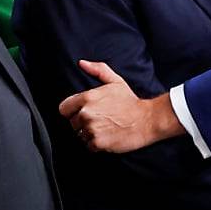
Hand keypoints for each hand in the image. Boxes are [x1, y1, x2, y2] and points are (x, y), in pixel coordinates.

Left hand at [58, 60, 182, 152]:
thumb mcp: (115, 81)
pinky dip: (96, 144)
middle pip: (72, 123)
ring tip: (104, 128)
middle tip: (99, 120)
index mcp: (87, 98)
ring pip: (80, 135)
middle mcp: (86, 114)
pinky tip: (107, 137)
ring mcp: (92, 129)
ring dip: (89, 134)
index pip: (64, 109)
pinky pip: (88, 146)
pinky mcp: (98, 143)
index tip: (82, 112)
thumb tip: (82, 63)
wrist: (147, 120)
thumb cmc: (131, 101)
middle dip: (82, 123)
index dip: (72, 111)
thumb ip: (97, 70)